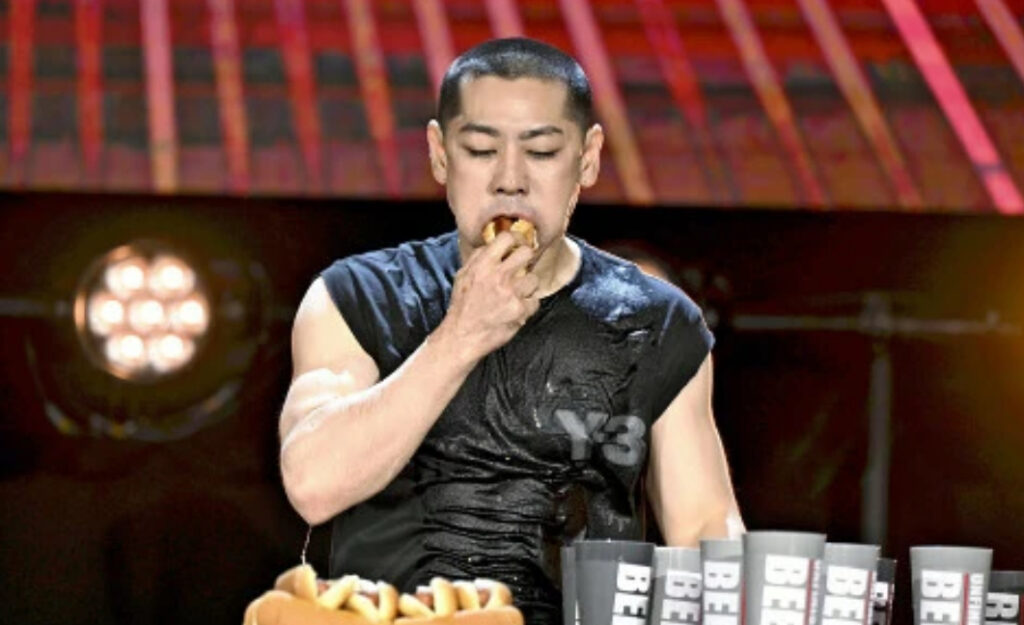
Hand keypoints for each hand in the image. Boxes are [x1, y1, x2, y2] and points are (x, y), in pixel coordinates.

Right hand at [434, 231, 539, 364]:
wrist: (462, 336)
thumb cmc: (462, 307)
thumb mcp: (462, 276)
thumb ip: (477, 258)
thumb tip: (492, 244)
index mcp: (483, 265)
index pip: (506, 238)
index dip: (516, 239)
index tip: (518, 244)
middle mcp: (498, 276)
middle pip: (527, 253)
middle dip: (527, 259)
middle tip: (524, 267)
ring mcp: (511, 293)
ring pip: (534, 279)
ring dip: (528, 286)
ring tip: (518, 294)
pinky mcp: (520, 310)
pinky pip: (535, 302)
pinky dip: (528, 306)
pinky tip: (517, 309)